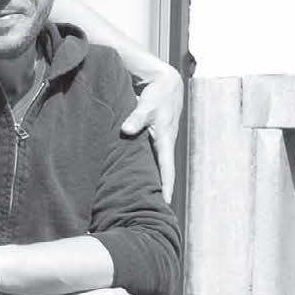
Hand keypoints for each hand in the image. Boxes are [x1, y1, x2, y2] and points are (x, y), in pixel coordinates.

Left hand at [119, 60, 182, 199]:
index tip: (166, 203)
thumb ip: (136, 118)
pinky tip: (138, 181)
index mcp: (165, 139)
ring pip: (156, 167)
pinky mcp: (155, 140)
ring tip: (145, 202)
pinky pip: (152, 159)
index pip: (167, 168)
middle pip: (163, 172)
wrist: (166, 84)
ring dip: (153, 182)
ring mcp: (161, 143)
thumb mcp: (146, 105)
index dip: (166, 186)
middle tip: (154, 210)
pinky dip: (148, 171)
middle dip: (160, 191)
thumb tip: (126, 130)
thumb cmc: (157, 95)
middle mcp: (165, 144)